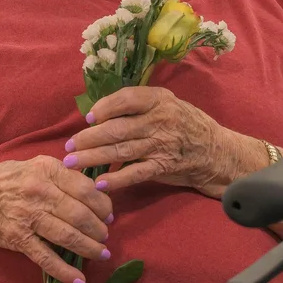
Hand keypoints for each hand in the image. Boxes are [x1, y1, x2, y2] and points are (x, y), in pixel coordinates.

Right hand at [0, 156, 112, 282]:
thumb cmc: (7, 180)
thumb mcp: (35, 165)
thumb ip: (63, 175)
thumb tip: (96, 190)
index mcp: (46, 170)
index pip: (86, 189)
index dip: (103, 205)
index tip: (109, 214)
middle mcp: (39, 192)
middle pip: (81, 214)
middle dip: (99, 229)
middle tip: (105, 236)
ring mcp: (28, 217)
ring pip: (68, 236)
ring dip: (90, 248)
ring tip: (101, 253)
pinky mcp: (18, 239)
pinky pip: (46, 258)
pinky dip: (65, 272)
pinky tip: (80, 281)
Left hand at [62, 86, 240, 196]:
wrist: (214, 150)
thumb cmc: (184, 123)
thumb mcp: (166, 103)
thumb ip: (138, 106)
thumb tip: (98, 115)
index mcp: (159, 100)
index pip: (127, 99)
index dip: (104, 108)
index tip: (87, 118)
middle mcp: (160, 120)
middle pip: (117, 129)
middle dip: (88, 138)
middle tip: (68, 147)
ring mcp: (161, 145)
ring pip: (121, 151)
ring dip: (93, 158)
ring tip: (73, 163)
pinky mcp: (163, 167)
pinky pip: (135, 173)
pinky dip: (116, 179)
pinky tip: (99, 183)